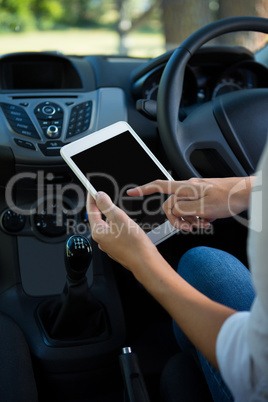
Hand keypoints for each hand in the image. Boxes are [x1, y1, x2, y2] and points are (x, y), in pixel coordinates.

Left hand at [86, 192, 156, 269]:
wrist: (145, 262)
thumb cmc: (134, 244)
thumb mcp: (119, 218)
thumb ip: (107, 205)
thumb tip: (99, 196)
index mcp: (98, 232)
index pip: (91, 211)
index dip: (91, 198)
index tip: (91, 190)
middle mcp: (101, 240)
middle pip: (98, 218)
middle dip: (101, 207)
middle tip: (104, 197)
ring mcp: (109, 245)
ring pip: (107, 226)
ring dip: (110, 216)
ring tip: (118, 210)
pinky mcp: (118, 248)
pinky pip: (114, 233)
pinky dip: (117, 225)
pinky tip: (125, 224)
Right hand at [127, 177, 253, 230]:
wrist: (244, 194)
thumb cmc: (227, 197)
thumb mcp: (202, 207)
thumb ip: (182, 209)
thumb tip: (172, 210)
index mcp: (185, 188)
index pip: (159, 186)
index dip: (144, 189)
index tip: (132, 192)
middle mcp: (188, 189)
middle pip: (171, 206)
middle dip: (178, 219)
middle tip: (189, 227)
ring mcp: (195, 194)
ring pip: (182, 210)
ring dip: (190, 220)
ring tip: (203, 224)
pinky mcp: (202, 198)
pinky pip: (192, 210)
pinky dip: (197, 218)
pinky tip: (207, 221)